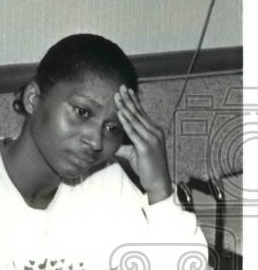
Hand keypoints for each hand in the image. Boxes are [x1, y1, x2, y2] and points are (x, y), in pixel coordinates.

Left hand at [113, 85, 171, 202]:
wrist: (157, 181)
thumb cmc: (146, 168)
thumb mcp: (133, 154)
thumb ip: (123, 146)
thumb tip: (111, 143)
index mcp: (153, 131)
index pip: (142, 113)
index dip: (134, 101)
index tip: (126, 91)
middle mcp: (154, 131)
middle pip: (139, 112)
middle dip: (129, 99)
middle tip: (121, 87)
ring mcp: (152, 138)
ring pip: (135, 119)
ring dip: (125, 106)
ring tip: (117, 96)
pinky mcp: (146, 146)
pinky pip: (133, 131)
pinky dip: (126, 120)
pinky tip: (120, 112)